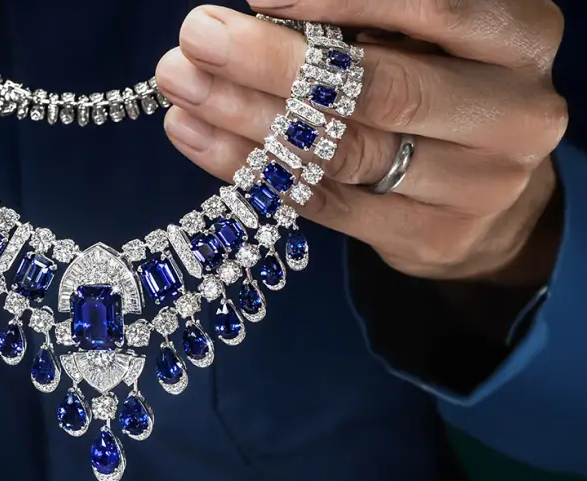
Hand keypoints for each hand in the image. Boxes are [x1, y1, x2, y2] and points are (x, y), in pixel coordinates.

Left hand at [156, 1, 567, 284]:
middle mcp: (513, 113)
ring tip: (182, 89)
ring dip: (249, 117)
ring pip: (345, 152)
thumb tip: (262, 12)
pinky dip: (254, 170)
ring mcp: (477, 186)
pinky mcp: (430, 237)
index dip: (341, 1)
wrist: (490, 191)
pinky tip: (198, 137)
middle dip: (274, 62)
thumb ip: (367, 25)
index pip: (432, 9)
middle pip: (381, 86)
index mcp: (519, 40)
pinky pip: (326, 204)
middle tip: (195, 40)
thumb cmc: (445, 88)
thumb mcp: (426, 40)